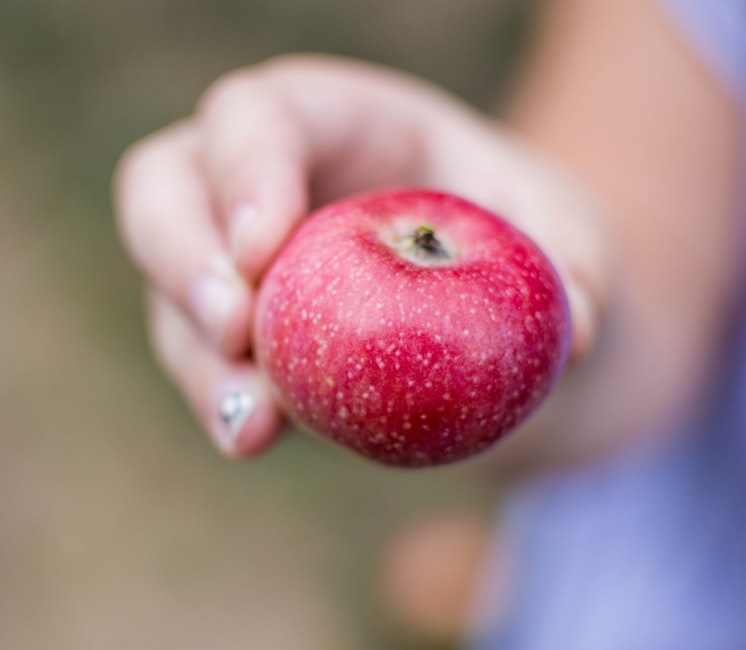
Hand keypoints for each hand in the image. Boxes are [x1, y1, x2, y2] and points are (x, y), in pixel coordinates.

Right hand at [114, 54, 608, 459]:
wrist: (506, 318)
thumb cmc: (532, 251)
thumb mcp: (574, 244)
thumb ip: (576, 274)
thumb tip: (574, 336)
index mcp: (345, 120)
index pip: (264, 113)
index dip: (246, 168)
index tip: (264, 251)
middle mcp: (270, 180)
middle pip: (169, 184)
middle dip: (179, 253)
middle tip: (232, 330)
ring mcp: (241, 260)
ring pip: (171, 290)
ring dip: (195, 358)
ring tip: (249, 425)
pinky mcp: (241, 335)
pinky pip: (202, 362)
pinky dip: (222, 402)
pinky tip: (252, 439)